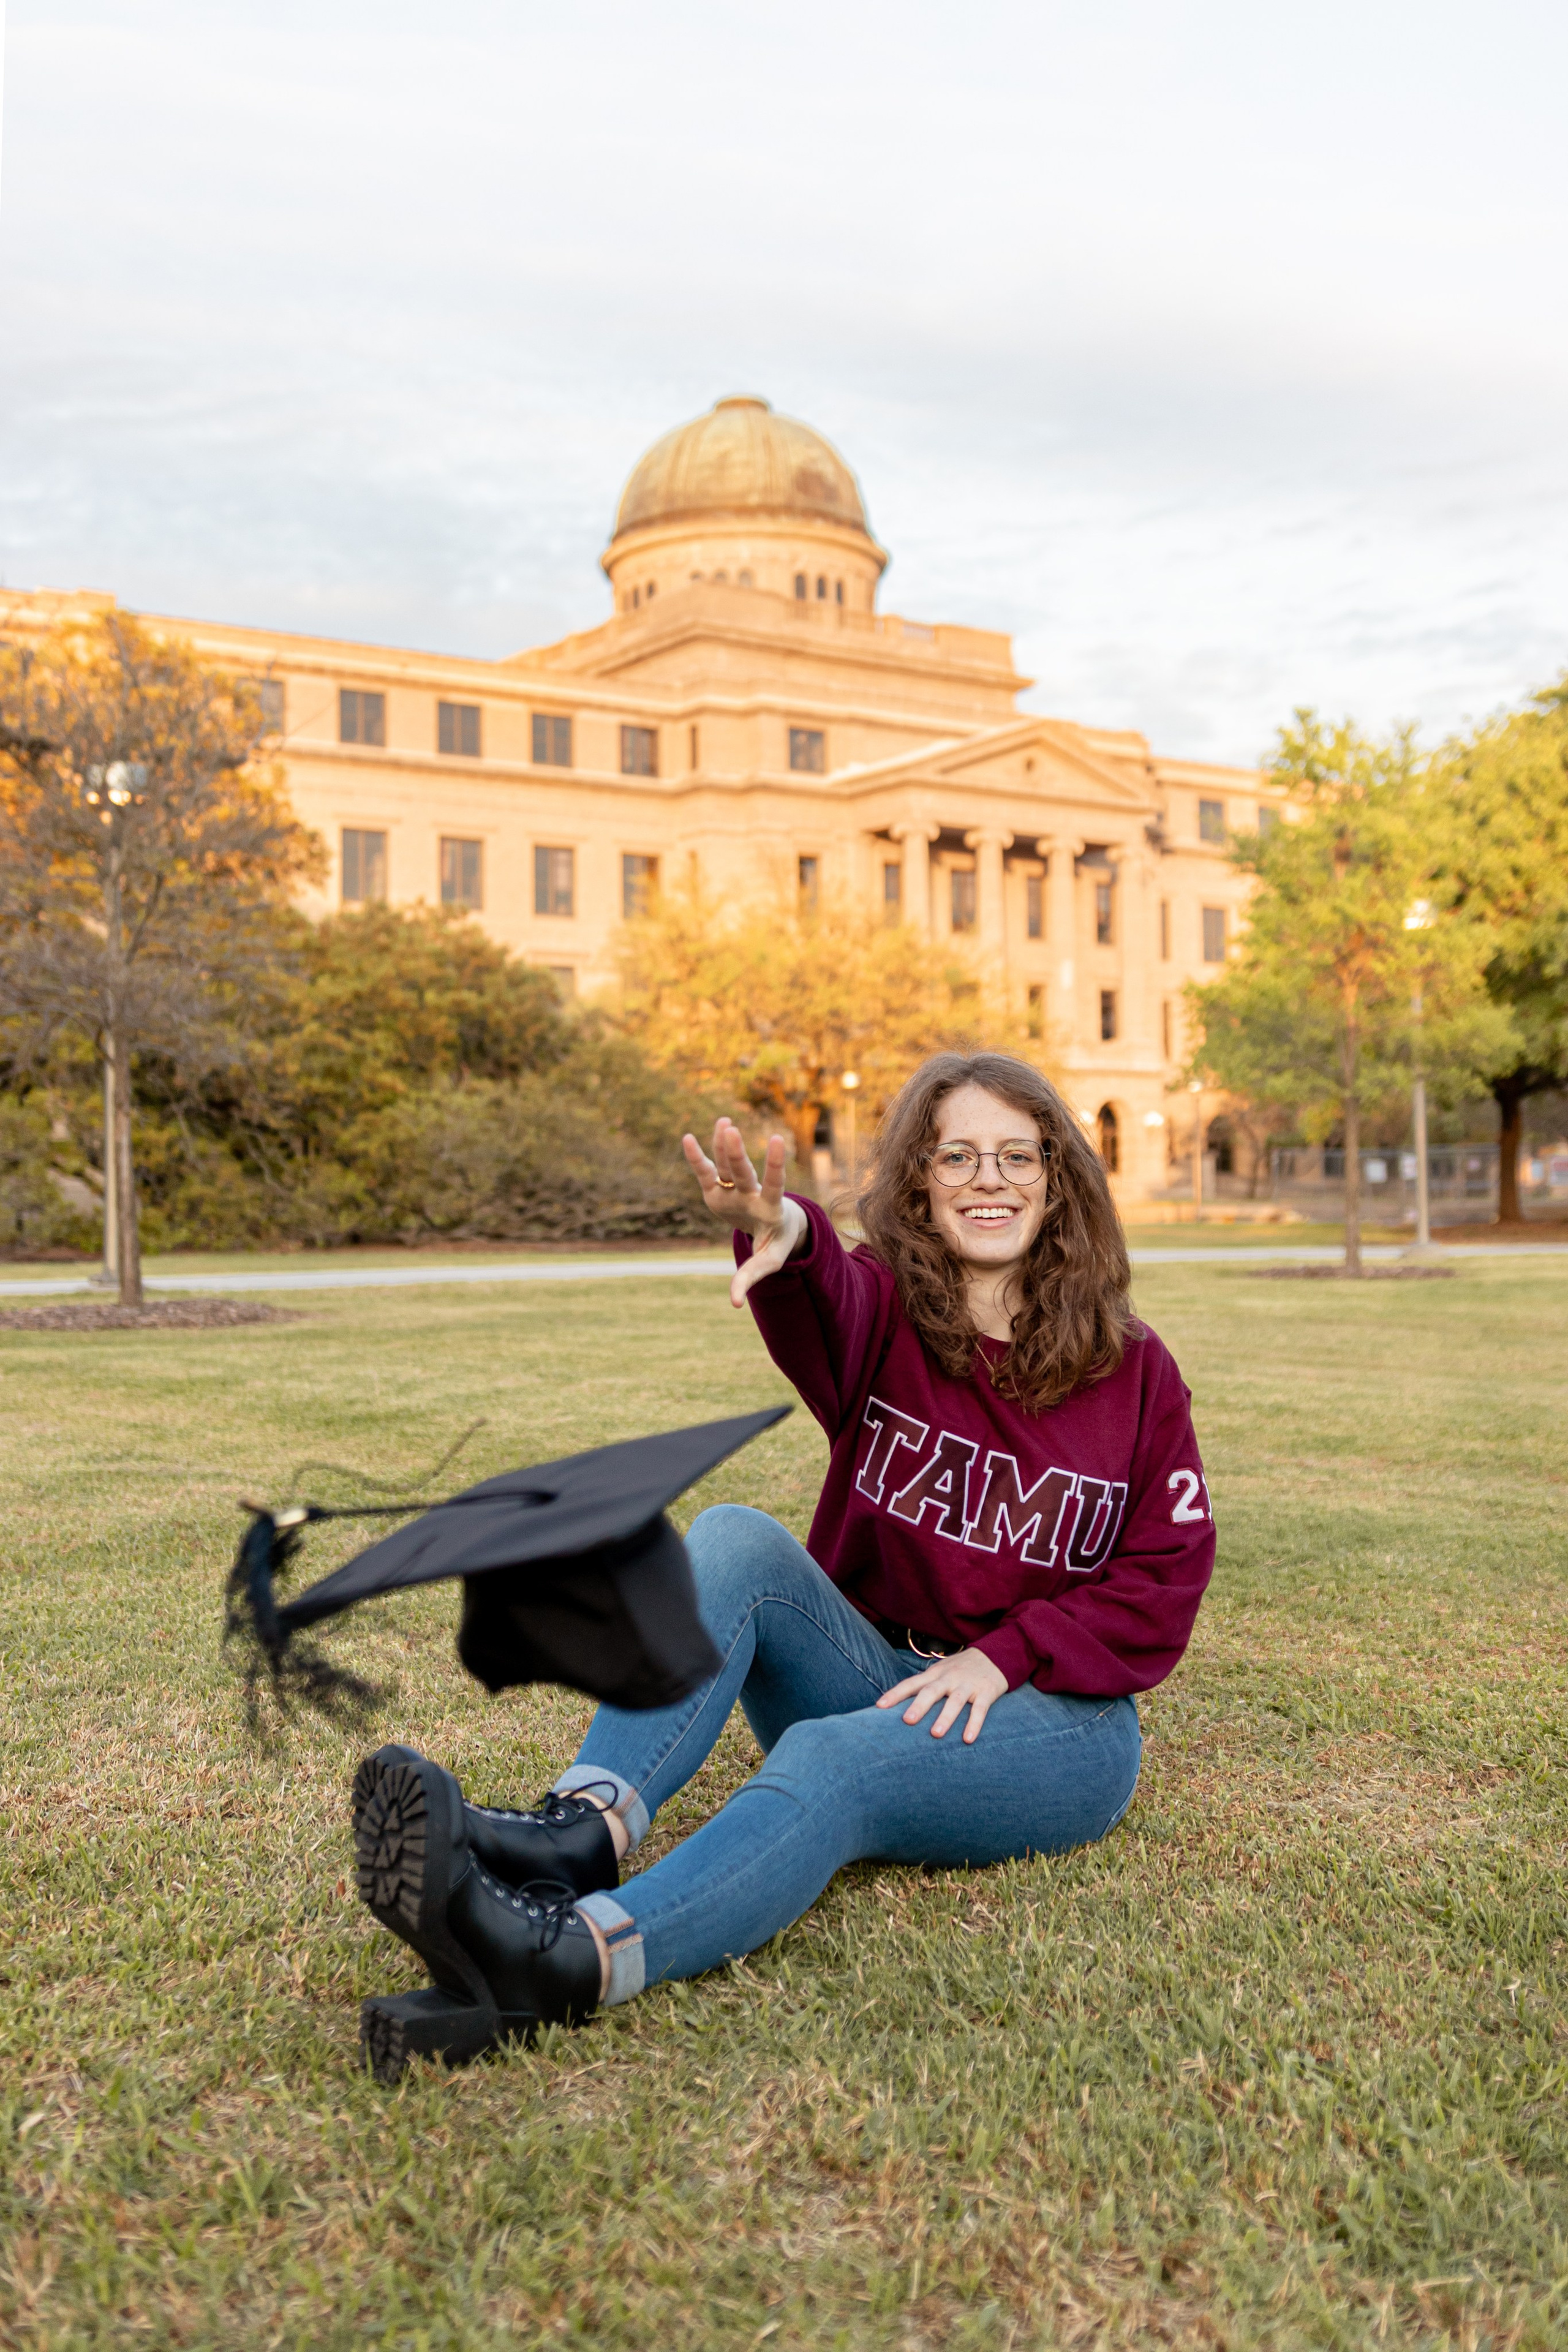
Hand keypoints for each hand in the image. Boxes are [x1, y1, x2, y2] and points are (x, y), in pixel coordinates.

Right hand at [681, 1118, 808, 1307]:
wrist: (774, 1223)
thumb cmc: (776, 1242)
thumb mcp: (769, 1261)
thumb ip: (751, 1277)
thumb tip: (735, 1304)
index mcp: (770, 1208)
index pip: (775, 1183)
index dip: (774, 1164)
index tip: (775, 1140)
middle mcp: (752, 1193)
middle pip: (743, 1172)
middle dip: (736, 1154)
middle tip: (731, 1130)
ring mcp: (735, 1190)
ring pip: (728, 1166)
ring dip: (723, 1146)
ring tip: (723, 1123)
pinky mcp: (718, 1191)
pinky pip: (708, 1172)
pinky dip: (698, 1158)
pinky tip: (688, 1138)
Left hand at [876, 1647, 1008, 1743]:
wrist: (996, 1654)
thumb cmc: (961, 1668)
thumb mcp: (941, 1671)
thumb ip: (924, 1686)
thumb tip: (899, 1706)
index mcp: (935, 1674)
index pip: (911, 1683)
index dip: (895, 1694)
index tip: (880, 1706)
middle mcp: (949, 1678)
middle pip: (931, 1691)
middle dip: (919, 1706)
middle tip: (907, 1721)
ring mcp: (968, 1684)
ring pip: (955, 1701)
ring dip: (946, 1717)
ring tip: (936, 1734)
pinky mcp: (986, 1691)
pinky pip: (980, 1709)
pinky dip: (974, 1724)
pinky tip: (968, 1739)